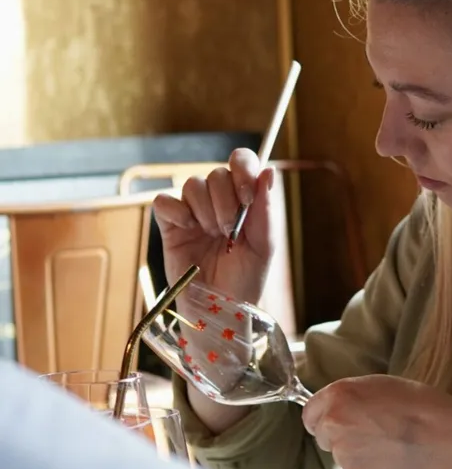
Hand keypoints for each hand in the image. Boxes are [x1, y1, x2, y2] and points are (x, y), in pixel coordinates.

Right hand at [152, 148, 274, 304]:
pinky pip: (164, 201)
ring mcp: (193, 211)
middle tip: (229, 230)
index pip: (241, 161)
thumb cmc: (246, 278)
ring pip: (192, 184)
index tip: (247, 198)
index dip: (243, 171)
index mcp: (245, 199)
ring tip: (212, 236)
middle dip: (226, 202)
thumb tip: (270, 171)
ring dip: (205, 211)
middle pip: (217, 174)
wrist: (220, 307)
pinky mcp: (170, 225)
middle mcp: (219, 200)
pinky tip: (188, 231)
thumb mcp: (264, 245)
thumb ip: (266, 208)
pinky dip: (177, 213)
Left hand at [302, 375, 451, 468]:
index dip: (327, 418)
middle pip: (325, 437)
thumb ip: (352, 397)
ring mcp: (343, 456)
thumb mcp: (381, 385)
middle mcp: (333, 425)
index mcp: (337, 396)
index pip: (310, 414)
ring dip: (360, 456)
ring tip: (392, 448)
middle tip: (375, 433)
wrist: (440, 439)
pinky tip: (395, 463)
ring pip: (344, 459)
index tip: (342, 421)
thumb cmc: (418, 404)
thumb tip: (339, 412)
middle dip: (343, 437)